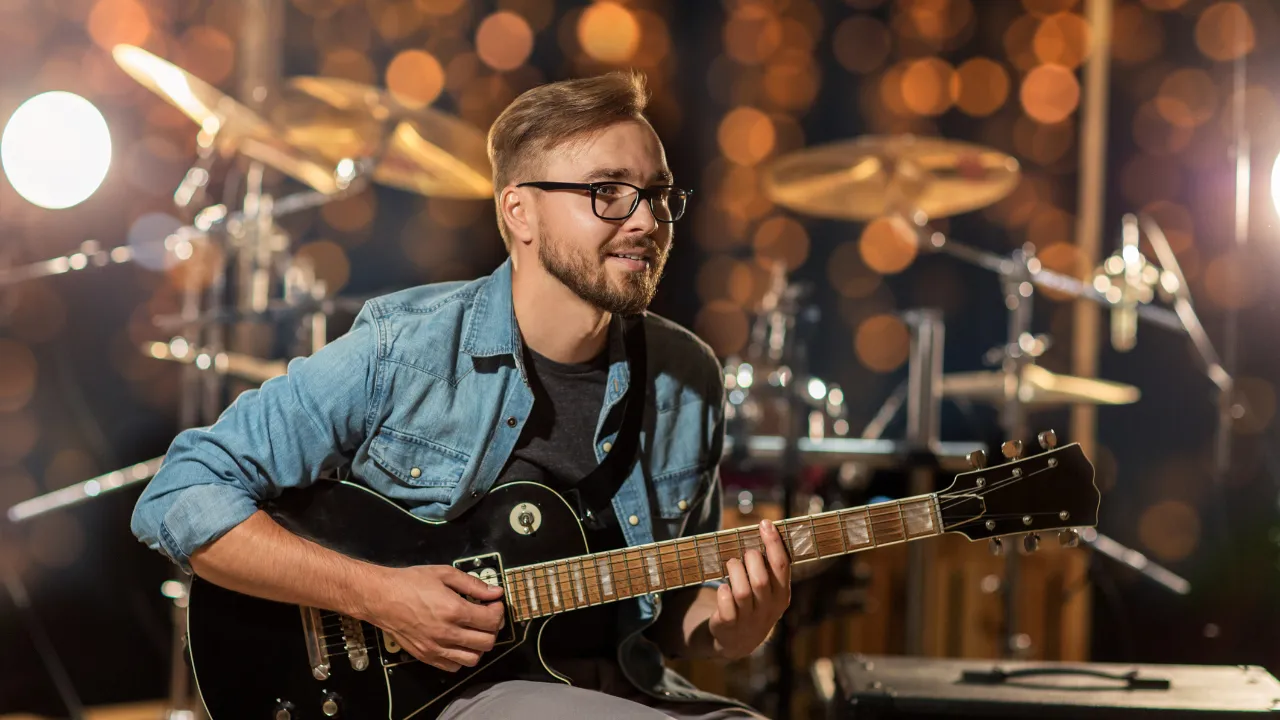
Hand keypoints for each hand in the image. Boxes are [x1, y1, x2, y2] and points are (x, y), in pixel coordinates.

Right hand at [365, 565, 504, 671]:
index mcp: (454, 611)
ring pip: (473, 659)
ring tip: (473, 631)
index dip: (498, 611)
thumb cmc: (409, 583)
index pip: (492, 621)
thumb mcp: (444, 574)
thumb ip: (473, 584)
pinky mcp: (426, 656)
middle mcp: (447, 633)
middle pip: (487, 642)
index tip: (493, 604)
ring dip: (478, 646)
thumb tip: (495, 592)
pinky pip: (453, 666)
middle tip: (486, 617)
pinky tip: (457, 642)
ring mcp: (436, 648)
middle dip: (492, 629)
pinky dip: (461, 657)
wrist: (381, 597)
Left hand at [708, 519, 790, 659]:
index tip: (765, 523)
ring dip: (734, 571)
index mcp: (782, 595)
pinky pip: (726, 604)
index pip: (782, 566)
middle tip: (745, 553)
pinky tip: (724, 587)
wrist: (739, 640)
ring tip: (732, 564)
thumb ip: (770, 567)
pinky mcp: (728, 625)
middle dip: (751, 559)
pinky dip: (723, 591)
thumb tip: (766, 530)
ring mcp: (748, 619)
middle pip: (761, 579)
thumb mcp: (769, 591)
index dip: (773, 543)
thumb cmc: (755, 603)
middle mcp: (768, 609)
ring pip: (742, 591)